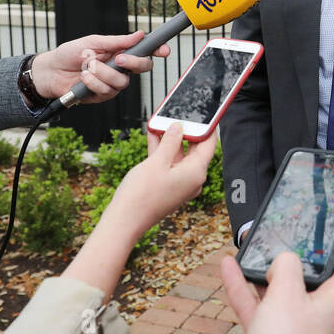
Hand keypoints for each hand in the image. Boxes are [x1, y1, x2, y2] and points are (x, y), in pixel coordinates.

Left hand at [30, 31, 170, 104]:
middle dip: (133, 62)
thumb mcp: (93, 42)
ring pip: (122, 82)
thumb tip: (138, 35)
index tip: (163, 49)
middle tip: (118, 58)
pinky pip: (106, 90)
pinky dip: (93, 82)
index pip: (144, 52)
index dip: (157, 51)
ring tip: (87, 67)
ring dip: (102, 73)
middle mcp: (120, 69)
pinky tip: (83, 77)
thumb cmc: (70, 54)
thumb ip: (116, 41)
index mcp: (120, 53)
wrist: (51, 71)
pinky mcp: (102, 95)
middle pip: (142, 68)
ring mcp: (112, 83)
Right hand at [61, 123, 214, 298]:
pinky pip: (169, 164)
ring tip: (163, 121)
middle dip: (185, 131)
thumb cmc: (141, 195)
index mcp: (196, 173)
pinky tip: (153, 136)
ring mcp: (180, 184)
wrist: (125, 221)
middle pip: (194, 149)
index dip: (207, 127)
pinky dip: (163, 151)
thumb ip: (170, 142)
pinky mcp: (168, 186)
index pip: (208, 145)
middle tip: (180, 114)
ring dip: (170, 139)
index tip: (206, 113)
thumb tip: (179, 127)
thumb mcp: (157, 162)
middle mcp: (192, 179)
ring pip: (179, 156)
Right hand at [220, 223, 333, 333]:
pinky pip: (257, 305)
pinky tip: (229, 269)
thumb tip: (280, 263)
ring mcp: (292, 326)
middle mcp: (316, 313)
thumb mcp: (287, 294)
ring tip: (252, 245)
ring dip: (265, 269)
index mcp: (333, 301)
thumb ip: (285, 266)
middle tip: (293, 231)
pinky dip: (243, 287)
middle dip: (299, 253)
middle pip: (312, 276)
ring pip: (279, 289)